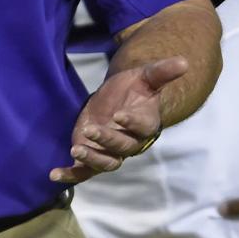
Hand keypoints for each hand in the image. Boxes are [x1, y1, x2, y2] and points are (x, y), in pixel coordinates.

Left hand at [49, 56, 187, 183]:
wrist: (120, 100)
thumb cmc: (136, 89)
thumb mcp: (147, 76)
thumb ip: (163, 71)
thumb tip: (184, 62)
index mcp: (145, 124)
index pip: (142, 128)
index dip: (132, 123)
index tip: (120, 115)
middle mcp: (130, 143)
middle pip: (122, 148)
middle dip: (107, 140)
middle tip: (90, 129)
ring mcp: (111, 152)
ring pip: (105, 163)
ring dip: (91, 159)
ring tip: (75, 149)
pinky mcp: (93, 156)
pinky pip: (84, 171)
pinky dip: (70, 175)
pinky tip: (54, 175)